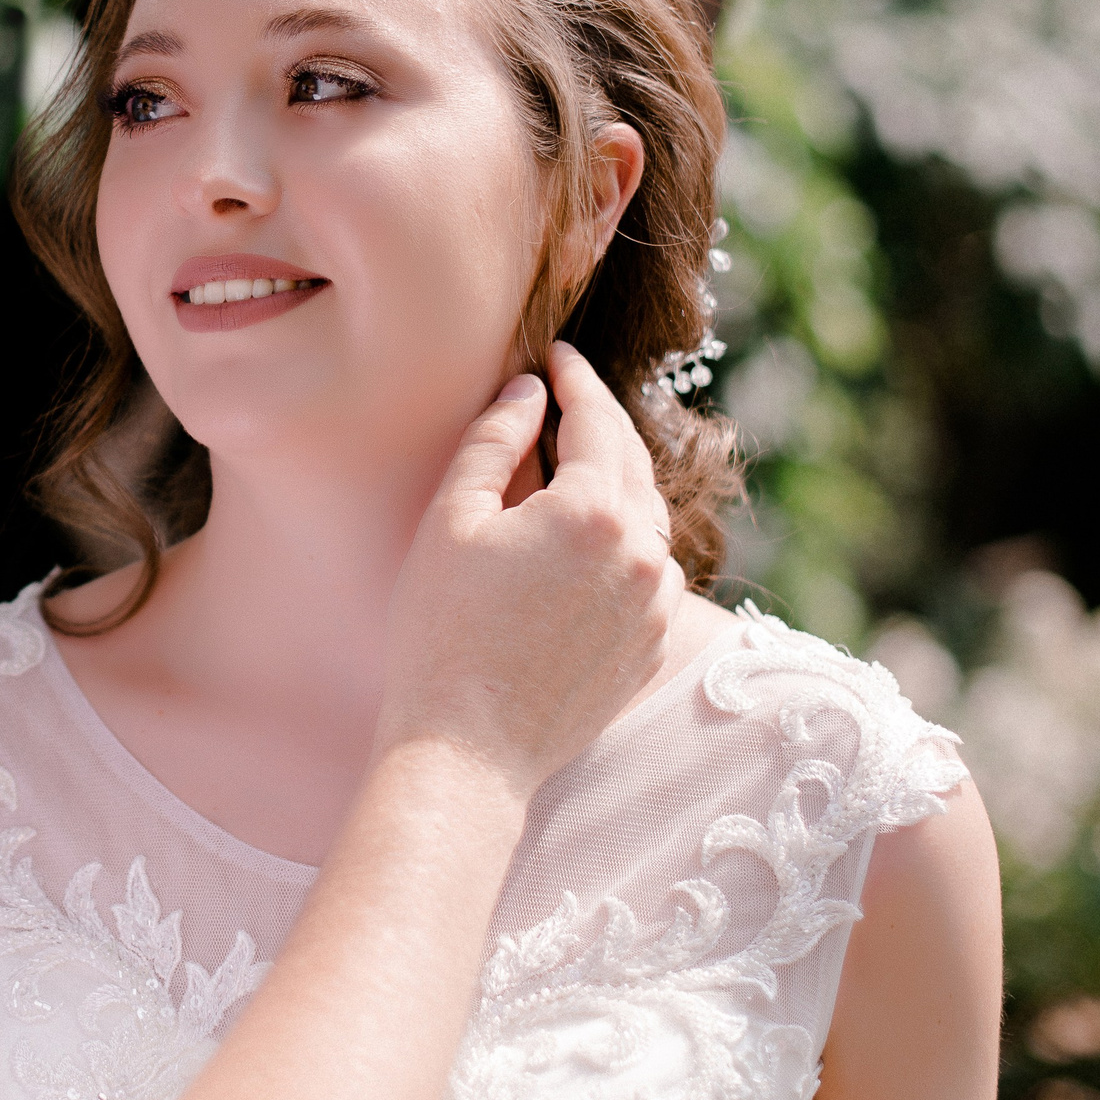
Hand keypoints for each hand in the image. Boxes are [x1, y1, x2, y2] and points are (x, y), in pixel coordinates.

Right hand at [376, 341, 680, 798]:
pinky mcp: (652, 646)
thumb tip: (530, 390)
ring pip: (646, 519)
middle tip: (566, 394)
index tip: (556, 351)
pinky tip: (584, 542)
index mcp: (595, 512)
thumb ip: (496, 441)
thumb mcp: (453, 521)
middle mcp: (644, 554)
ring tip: (573, 465)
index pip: (597, 419)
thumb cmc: (442, 632)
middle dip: (600, 421)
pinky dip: (623, 541)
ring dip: (615, 483)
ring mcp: (657, 605)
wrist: (469, 748)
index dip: (576, 377)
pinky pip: (648, 571)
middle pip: (632, 462)